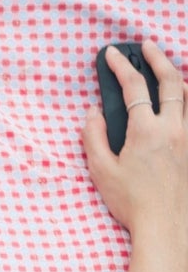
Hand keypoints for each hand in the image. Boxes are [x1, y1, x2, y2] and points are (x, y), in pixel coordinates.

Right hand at [82, 41, 187, 244]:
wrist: (166, 226)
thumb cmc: (132, 202)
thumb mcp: (102, 171)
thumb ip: (94, 138)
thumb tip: (92, 113)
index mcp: (146, 131)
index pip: (132, 87)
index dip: (120, 66)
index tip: (111, 54)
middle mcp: (174, 127)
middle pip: (170, 80)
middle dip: (157, 58)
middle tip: (147, 45)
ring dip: (179, 77)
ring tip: (169, 70)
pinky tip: (185, 99)